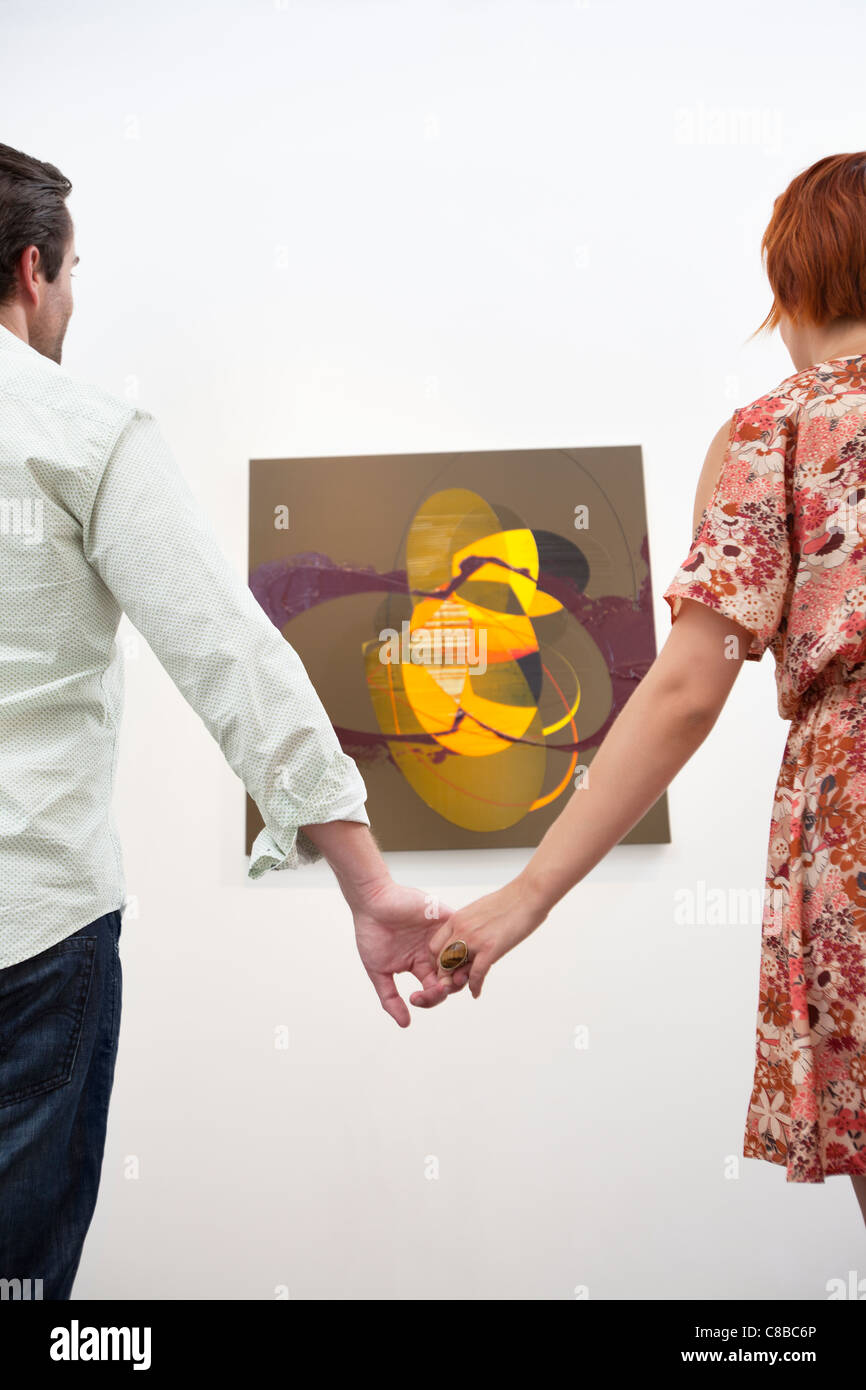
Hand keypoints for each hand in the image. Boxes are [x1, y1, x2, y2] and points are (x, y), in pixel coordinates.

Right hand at [350, 875, 457, 1026]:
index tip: (414, 998)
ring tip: (448, 976)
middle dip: (447, 988)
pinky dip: (462, 947)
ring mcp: (442, 936)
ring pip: (463, 959)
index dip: (430, 998)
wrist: (373, 902)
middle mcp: (433, 952)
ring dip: (458, 971)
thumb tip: (405, 1024)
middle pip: (452, 978)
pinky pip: (464, 935)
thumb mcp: (379, 971)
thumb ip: (390, 998)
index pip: (434, 989)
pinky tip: (450, 956)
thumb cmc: (372, 933)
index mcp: (419, 965)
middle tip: (439, 988)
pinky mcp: (447, 919)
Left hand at [428, 875, 548, 998]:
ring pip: (454, 969)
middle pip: (440, 960)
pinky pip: (476, 975)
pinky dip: (475, 987)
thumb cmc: (509, 901)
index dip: (438, 959)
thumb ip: (469, 925)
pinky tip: (476, 993)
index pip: (434, 945)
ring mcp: (474, 940)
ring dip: (457, 981)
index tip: (446, 967)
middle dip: (444, 973)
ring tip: (464, 986)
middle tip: (452, 980)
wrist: (528, 895)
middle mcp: (461, 929)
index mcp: (457, 919)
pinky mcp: (490, 949)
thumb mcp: (479, 910)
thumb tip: (469, 936)